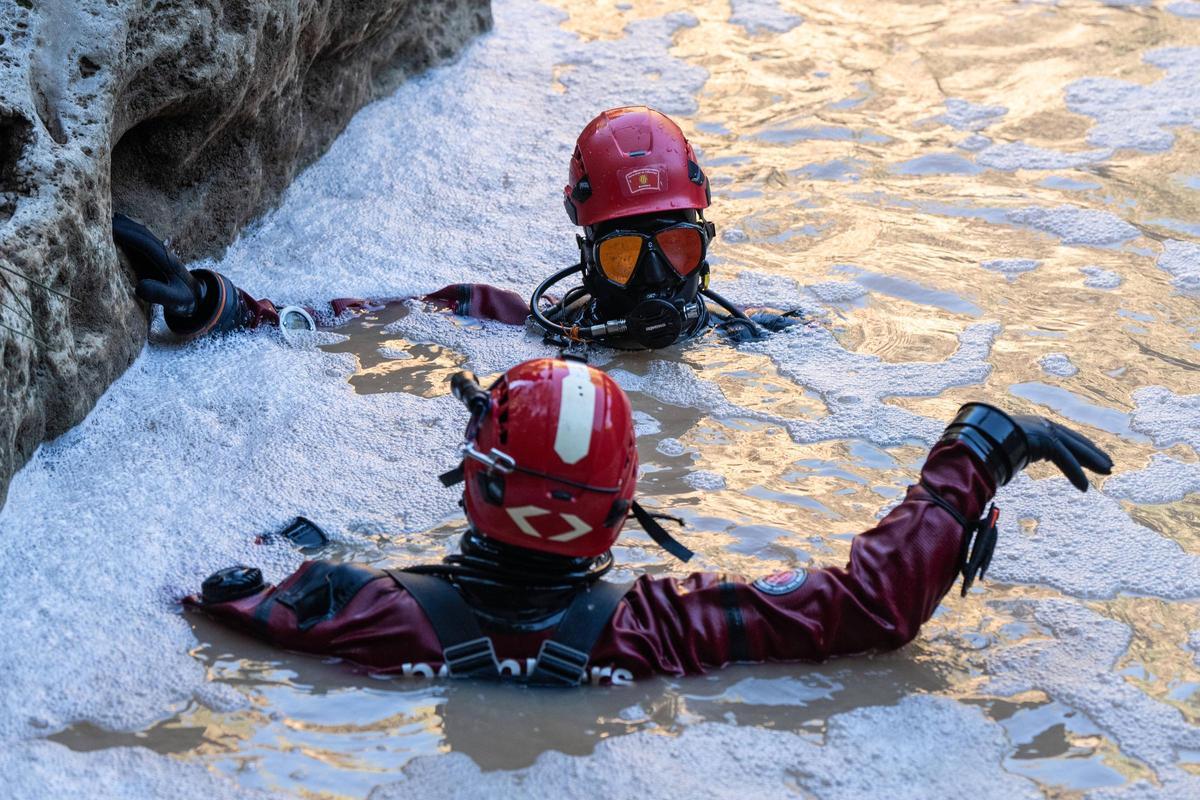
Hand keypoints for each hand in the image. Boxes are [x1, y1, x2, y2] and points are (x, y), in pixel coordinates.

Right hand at [112, 213, 200, 314]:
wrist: (196, 295)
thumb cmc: (184, 299)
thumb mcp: (175, 300)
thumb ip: (159, 294)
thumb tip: (139, 288)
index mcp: (165, 259)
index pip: (143, 242)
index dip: (126, 235)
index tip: (108, 229)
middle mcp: (162, 250)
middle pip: (140, 232)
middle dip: (121, 226)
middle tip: (98, 219)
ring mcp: (158, 250)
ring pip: (140, 232)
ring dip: (123, 225)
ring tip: (103, 218)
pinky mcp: (155, 253)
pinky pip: (139, 238)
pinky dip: (127, 231)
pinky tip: (115, 226)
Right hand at [941, 403, 1113, 490]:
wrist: (978, 434)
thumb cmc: (986, 443)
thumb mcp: (1003, 450)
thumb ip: (1009, 457)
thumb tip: (1000, 470)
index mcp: (1035, 426)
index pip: (1063, 437)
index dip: (1079, 447)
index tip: (1091, 457)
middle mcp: (1043, 425)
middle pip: (1074, 441)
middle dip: (1093, 453)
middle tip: (1108, 465)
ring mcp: (1045, 430)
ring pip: (1074, 448)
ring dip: (1092, 461)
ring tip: (1108, 471)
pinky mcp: (1044, 439)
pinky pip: (1064, 459)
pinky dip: (1074, 473)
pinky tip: (1083, 488)